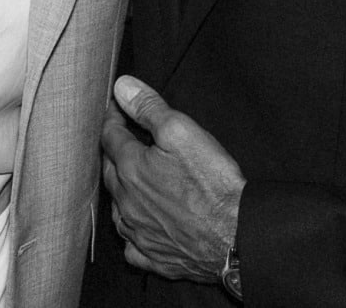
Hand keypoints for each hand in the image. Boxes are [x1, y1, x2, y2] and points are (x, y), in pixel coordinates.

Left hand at [99, 75, 244, 281]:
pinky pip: (131, 245)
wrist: (236, 236)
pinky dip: (132, 231)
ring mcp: (138, 233)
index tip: (116, 109)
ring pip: (117, 208)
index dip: (112, 119)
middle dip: (112, 152)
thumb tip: (121, 87)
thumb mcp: (182, 132)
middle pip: (108, 172)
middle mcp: (127, 203)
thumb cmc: (212, 183)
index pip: (109, 137)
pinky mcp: (154, 257)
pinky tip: (140, 225)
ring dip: (120, 190)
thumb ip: (149, 108)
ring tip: (129, 179)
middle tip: (121, 139)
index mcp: (130, 169)